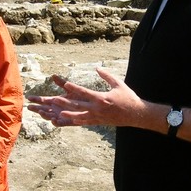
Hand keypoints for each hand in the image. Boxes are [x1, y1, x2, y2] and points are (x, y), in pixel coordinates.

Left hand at [27, 68, 145, 127]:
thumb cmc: (128, 97)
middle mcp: (98, 109)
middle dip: (66, 102)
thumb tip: (97, 68)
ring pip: (80, 116)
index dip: (74, 88)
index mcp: (102, 98)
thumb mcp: (118, 84)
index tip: (65, 84)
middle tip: (54, 99)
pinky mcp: (99, 122)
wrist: (136, 114)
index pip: (85, 92)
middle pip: (78, 105)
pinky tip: (70, 120)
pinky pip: (86, 122)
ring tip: (58, 112)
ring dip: (69, 114)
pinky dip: (77, 121)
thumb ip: (107, 76)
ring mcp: (98, 117)